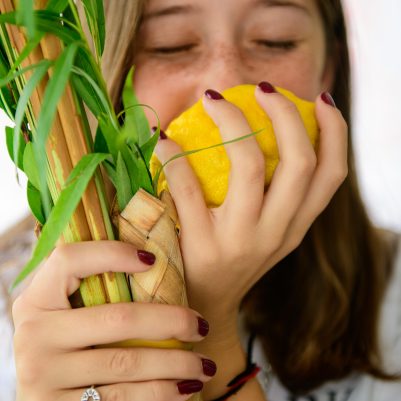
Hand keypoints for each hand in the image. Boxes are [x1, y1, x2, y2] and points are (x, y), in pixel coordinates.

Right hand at [12, 241, 215, 400]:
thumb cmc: (63, 345)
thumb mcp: (64, 316)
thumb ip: (89, 294)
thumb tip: (149, 261)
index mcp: (36, 300)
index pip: (69, 259)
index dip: (113, 253)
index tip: (152, 260)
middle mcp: (34, 335)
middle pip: (119, 318)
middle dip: (172, 321)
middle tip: (202, 325)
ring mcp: (43, 375)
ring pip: (127, 363)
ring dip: (177, 365)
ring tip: (205, 366)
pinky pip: (122, 400)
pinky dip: (160, 394)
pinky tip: (183, 390)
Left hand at [155, 85, 347, 327]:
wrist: (202, 306)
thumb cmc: (232, 259)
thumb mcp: (265, 234)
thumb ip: (276, 198)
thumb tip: (270, 135)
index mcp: (296, 228)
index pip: (332, 175)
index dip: (335, 132)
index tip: (320, 99)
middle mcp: (277, 234)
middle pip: (300, 164)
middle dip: (287, 115)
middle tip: (264, 88)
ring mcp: (240, 241)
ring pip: (251, 167)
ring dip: (233, 123)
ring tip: (214, 99)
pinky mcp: (201, 246)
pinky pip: (190, 189)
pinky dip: (176, 156)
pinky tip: (165, 140)